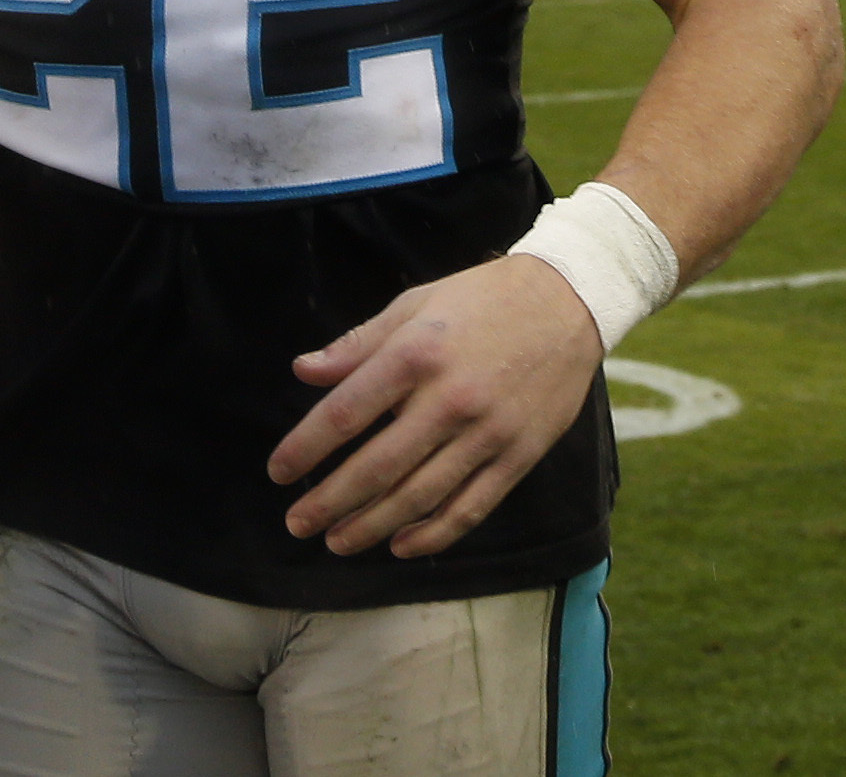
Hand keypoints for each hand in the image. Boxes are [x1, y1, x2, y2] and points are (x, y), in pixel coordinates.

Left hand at [266, 255, 604, 559]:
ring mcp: (488, 433)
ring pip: (421, 496)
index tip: (278, 473)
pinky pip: (472, 507)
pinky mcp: (519, 456)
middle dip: (331, 501)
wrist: (567, 302)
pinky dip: (434, 534)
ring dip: (373, 526)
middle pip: (378, 466)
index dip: (306, 448)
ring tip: (337, 542)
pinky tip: (402, 545)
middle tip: (296, 523)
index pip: (346, 413)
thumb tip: (303, 371)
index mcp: (415, 355)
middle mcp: (449, 399)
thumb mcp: (413, 306)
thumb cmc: (480, 300)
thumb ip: (357, 345)